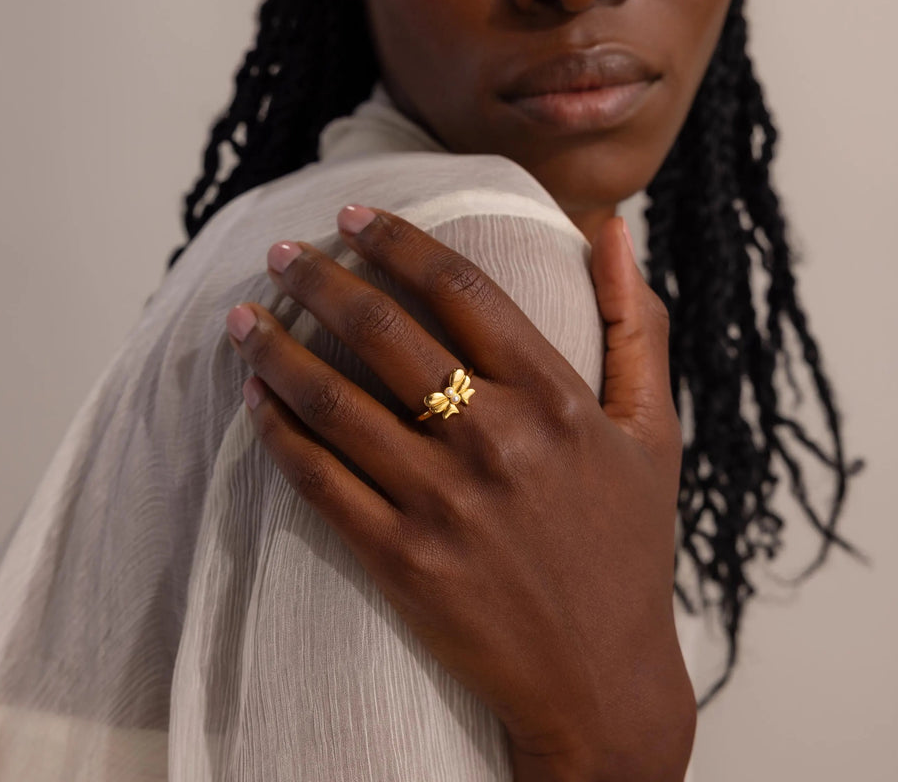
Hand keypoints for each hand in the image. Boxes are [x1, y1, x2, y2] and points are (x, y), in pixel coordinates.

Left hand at [226, 205, 694, 781]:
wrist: (602, 682)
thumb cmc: (629, 547)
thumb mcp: (655, 432)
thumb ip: (636, 325)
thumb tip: (615, 228)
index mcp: (555, 400)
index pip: (461, 290)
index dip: (398, 242)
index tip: (352, 216)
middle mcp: (495, 441)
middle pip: (385, 333)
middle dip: (321, 280)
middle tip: (281, 253)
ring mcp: (443, 503)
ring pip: (336, 402)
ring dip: (278, 349)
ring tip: (242, 316)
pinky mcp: (401, 560)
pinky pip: (319, 481)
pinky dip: (279, 432)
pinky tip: (255, 399)